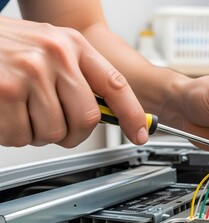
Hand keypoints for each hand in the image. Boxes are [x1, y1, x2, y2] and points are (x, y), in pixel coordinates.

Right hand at [0, 17, 147, 146]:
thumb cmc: (10, 46)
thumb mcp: (52, 49)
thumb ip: (80, 76)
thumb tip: (107, 112)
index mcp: (73, 45)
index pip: (115, 85)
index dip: (131, 114)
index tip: (139, 133)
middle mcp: (56, 55)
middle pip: (86, 119)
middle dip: (73, 133)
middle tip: (57, 126)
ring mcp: (29, 72)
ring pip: (53, 132)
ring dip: (38, 132)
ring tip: (24, 110)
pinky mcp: (4, 91)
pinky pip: (21, 136)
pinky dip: (13, 133)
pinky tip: (6, 112)